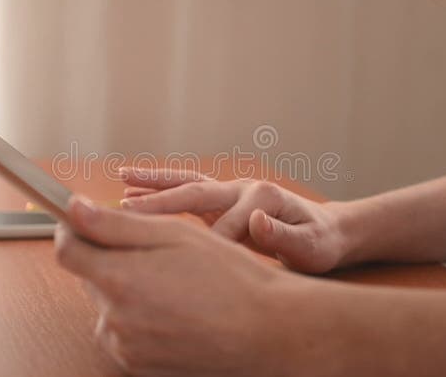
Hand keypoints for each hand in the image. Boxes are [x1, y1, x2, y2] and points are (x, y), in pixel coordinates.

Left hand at [55, 196, 298, 375]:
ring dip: (125, 289)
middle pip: (89, 277)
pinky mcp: (137, 365)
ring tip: (172, 284)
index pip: (66, 250)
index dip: (74, 230)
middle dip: (111, 259)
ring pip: (107, 304)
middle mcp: (114, 320)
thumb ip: (115, 224)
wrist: (266, 330)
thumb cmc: (229, 278)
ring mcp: (125, 347)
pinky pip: (122, 331)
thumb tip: (73, 211)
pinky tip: (172, 308)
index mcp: (119, 281)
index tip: (85, 222)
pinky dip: (137, 317)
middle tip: (156, 254)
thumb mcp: (174, 234)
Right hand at [119, 167, 353, 272]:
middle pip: (196, 192)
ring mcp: (229, 192)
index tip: (183, 265)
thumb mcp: (310, 246)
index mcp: (262, 197)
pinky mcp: (220, 202)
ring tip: (120, 180)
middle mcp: (242, 188)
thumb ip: (285, 236)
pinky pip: (184, 193)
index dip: (207, 243)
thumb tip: (258, 223)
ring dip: (153, 183)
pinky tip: (130, 192)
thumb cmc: (319, 243)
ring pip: (185, 184)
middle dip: (160, 201)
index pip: (226, 223)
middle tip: (125, 210)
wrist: (325, 232)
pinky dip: (158, 190)